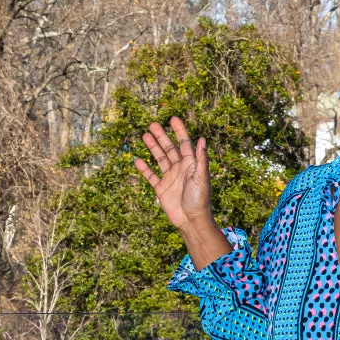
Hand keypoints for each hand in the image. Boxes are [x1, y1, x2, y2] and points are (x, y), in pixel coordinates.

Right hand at [133, 116, 212, 233]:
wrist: (191, 220)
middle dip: (161, 136)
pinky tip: (137, 160)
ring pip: (160, 159)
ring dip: (153, 147)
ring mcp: (170, 178)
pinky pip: (151, 176)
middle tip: (152, 124)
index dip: (179, 131)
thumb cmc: (199, 199)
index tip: (173, 119)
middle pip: (169, 149)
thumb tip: (202, 139)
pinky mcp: (161, 189)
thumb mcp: (201, 177)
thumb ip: (201, 159)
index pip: (184, 144)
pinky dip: (144, 168)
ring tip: (144, 135)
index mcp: (191, 165)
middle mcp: (180, 169)